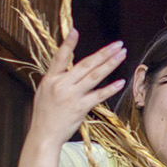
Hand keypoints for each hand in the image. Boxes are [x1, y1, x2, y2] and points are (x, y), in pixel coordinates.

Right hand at [26, 30, 127, 149]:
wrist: (44, 135)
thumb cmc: (45, 113)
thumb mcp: (44, 91)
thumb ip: (57, 78)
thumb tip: (69, 66)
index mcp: (50, 79)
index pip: (60, 57)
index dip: (68, 43)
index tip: (75, 30)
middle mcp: (61, 85)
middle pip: (86, 64)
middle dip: (104, 53)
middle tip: (118, 44)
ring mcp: (72, 96)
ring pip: (95, 76)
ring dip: (110, 64)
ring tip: (122, 55)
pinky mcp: (81, 107)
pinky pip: (98, 96)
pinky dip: (110, 89)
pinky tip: (121, 82)